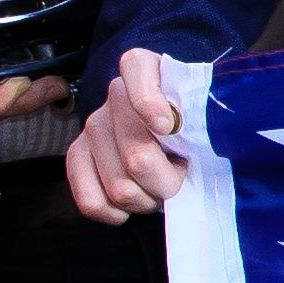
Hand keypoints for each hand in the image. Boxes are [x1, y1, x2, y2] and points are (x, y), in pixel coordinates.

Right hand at [65, 46, 194, 220]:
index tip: (166, 127)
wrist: (177, 137)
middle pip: (137, 157)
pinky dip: (116, 213)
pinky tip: (133, 203)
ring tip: (158, 187)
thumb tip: (196, 150)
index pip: (136, 68)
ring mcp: (93, 125)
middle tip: (180, 180)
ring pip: (120, 187)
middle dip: (166, 183)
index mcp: (148, 70)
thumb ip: (202, 122)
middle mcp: (116, 94)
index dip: (148, 102)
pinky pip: (90, 201)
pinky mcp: (77, 155)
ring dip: (146, 199)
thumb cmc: (196, 127)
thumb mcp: (206, 117)